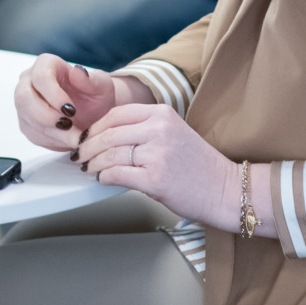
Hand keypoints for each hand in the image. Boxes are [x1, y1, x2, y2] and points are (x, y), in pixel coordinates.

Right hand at [14, 53, 117, 151]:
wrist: (94, 114)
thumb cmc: (96, 96)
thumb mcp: (102, 86)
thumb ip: (92, 79)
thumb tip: (78, 71)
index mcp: (46, 64)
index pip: (40, 77)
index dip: (54, 95)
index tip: (71, 110)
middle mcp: (29, 81)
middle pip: (24, 98)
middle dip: (47, 116)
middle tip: (69, 126)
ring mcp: (25, 102)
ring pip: (27, 118)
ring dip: (52, 132)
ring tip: (75, 136)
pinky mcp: (26, 122)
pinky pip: (32, 133)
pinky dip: (52, 140)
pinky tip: (68, 139)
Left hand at [77, 103, 271, 235]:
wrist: (225, 190)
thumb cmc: (198, 166)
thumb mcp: (172, 133)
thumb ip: (143, 129)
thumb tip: (105, 137)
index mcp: (162, 114)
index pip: (116, 114)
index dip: (95, 127)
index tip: (86, 136)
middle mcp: (159, 130)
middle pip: (109, 133)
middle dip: (88, 146)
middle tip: (80, 155)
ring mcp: (157, 154)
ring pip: (109, 154)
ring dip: (93, 163)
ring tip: (88, 168)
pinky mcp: (155, 179)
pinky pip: (117, 174)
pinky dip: (104, 177)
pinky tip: (103, 179)